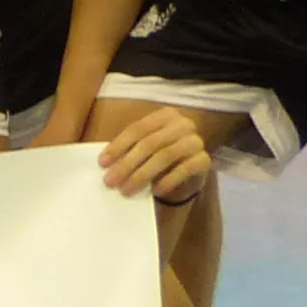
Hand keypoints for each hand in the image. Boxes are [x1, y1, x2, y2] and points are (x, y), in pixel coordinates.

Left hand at [95, 109, 211, 203]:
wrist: (188, 173)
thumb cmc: (159, 157)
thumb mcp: (143, 149)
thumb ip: (129, 151)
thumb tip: (105, 164)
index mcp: (165, 115)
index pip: (138, 129)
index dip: (118, 146)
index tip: (102, 163)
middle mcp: (183, 124)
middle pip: (149, 143)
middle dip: (127, 164)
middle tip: (110, 182)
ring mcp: (195, 141)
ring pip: (165, 156)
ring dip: (142, 175)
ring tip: (126, 190)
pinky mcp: (204, 160)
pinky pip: (184, 169)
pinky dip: (167, 180)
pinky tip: (154, 191)